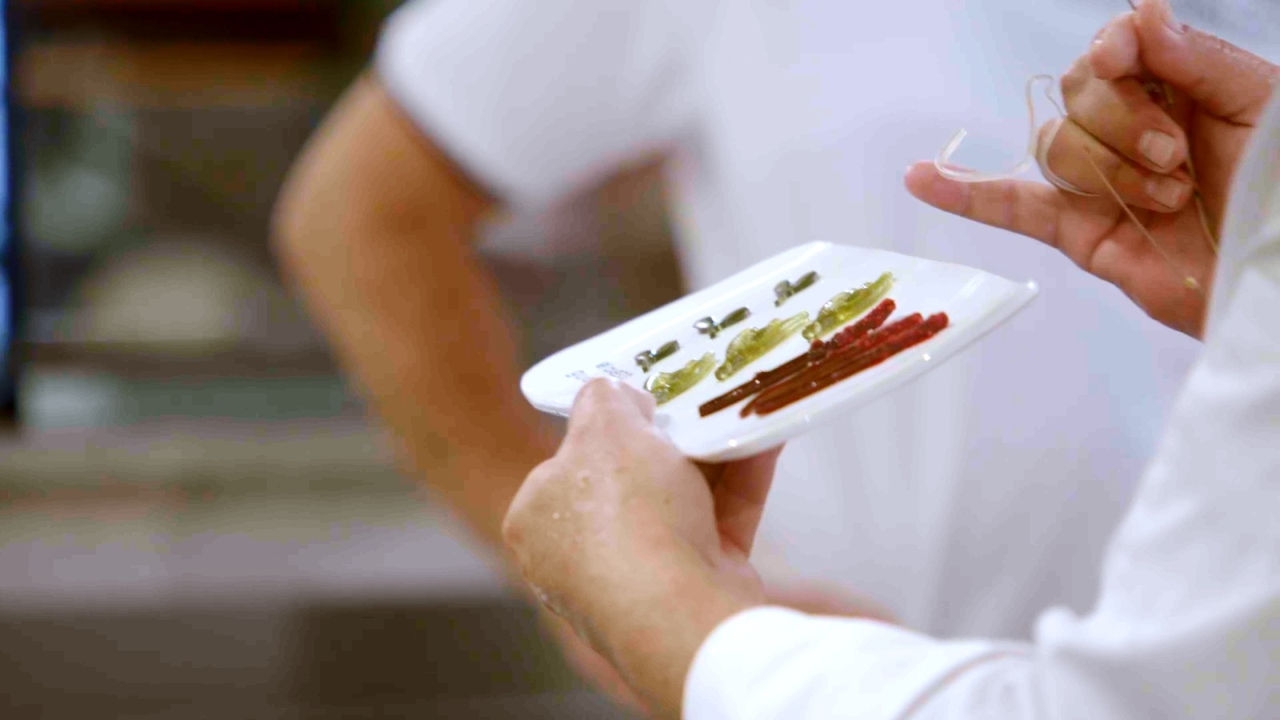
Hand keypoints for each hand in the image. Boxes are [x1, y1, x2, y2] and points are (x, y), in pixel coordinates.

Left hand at [503, 379, 781, 717]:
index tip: (640, 403)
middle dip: (667, 442)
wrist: (679, 608)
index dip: (602, 430)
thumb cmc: (624, 515)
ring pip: (681, 499)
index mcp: (537, 522)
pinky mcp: (695, 586)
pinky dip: (742, 480)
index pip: (565, 466)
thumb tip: (616, 393)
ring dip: (713, 453)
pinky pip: (719, 522)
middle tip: (694, 402)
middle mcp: (581, 556)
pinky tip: (767, 436)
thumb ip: (603, 397)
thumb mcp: (603, 425)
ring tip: (739, 408)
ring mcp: (641, 577)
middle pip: (630, 480)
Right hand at [906, 0, 1277, 337]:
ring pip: (1057, 149)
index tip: (1123, 57)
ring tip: (1168, 197)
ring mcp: (1099, 182)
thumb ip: (1194, 59)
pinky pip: (1012, 207)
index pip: (1111, 52)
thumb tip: (1136, 13)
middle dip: (1123, 120)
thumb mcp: (1258, 102)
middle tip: (1176, 154)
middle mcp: (1128, 129)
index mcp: (1172, 88)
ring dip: (1110, 169)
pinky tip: (921, 179)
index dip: (1110, 51)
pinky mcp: (1079, 231)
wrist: (1279, 267)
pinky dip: (964, 194)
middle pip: (1077, 98)